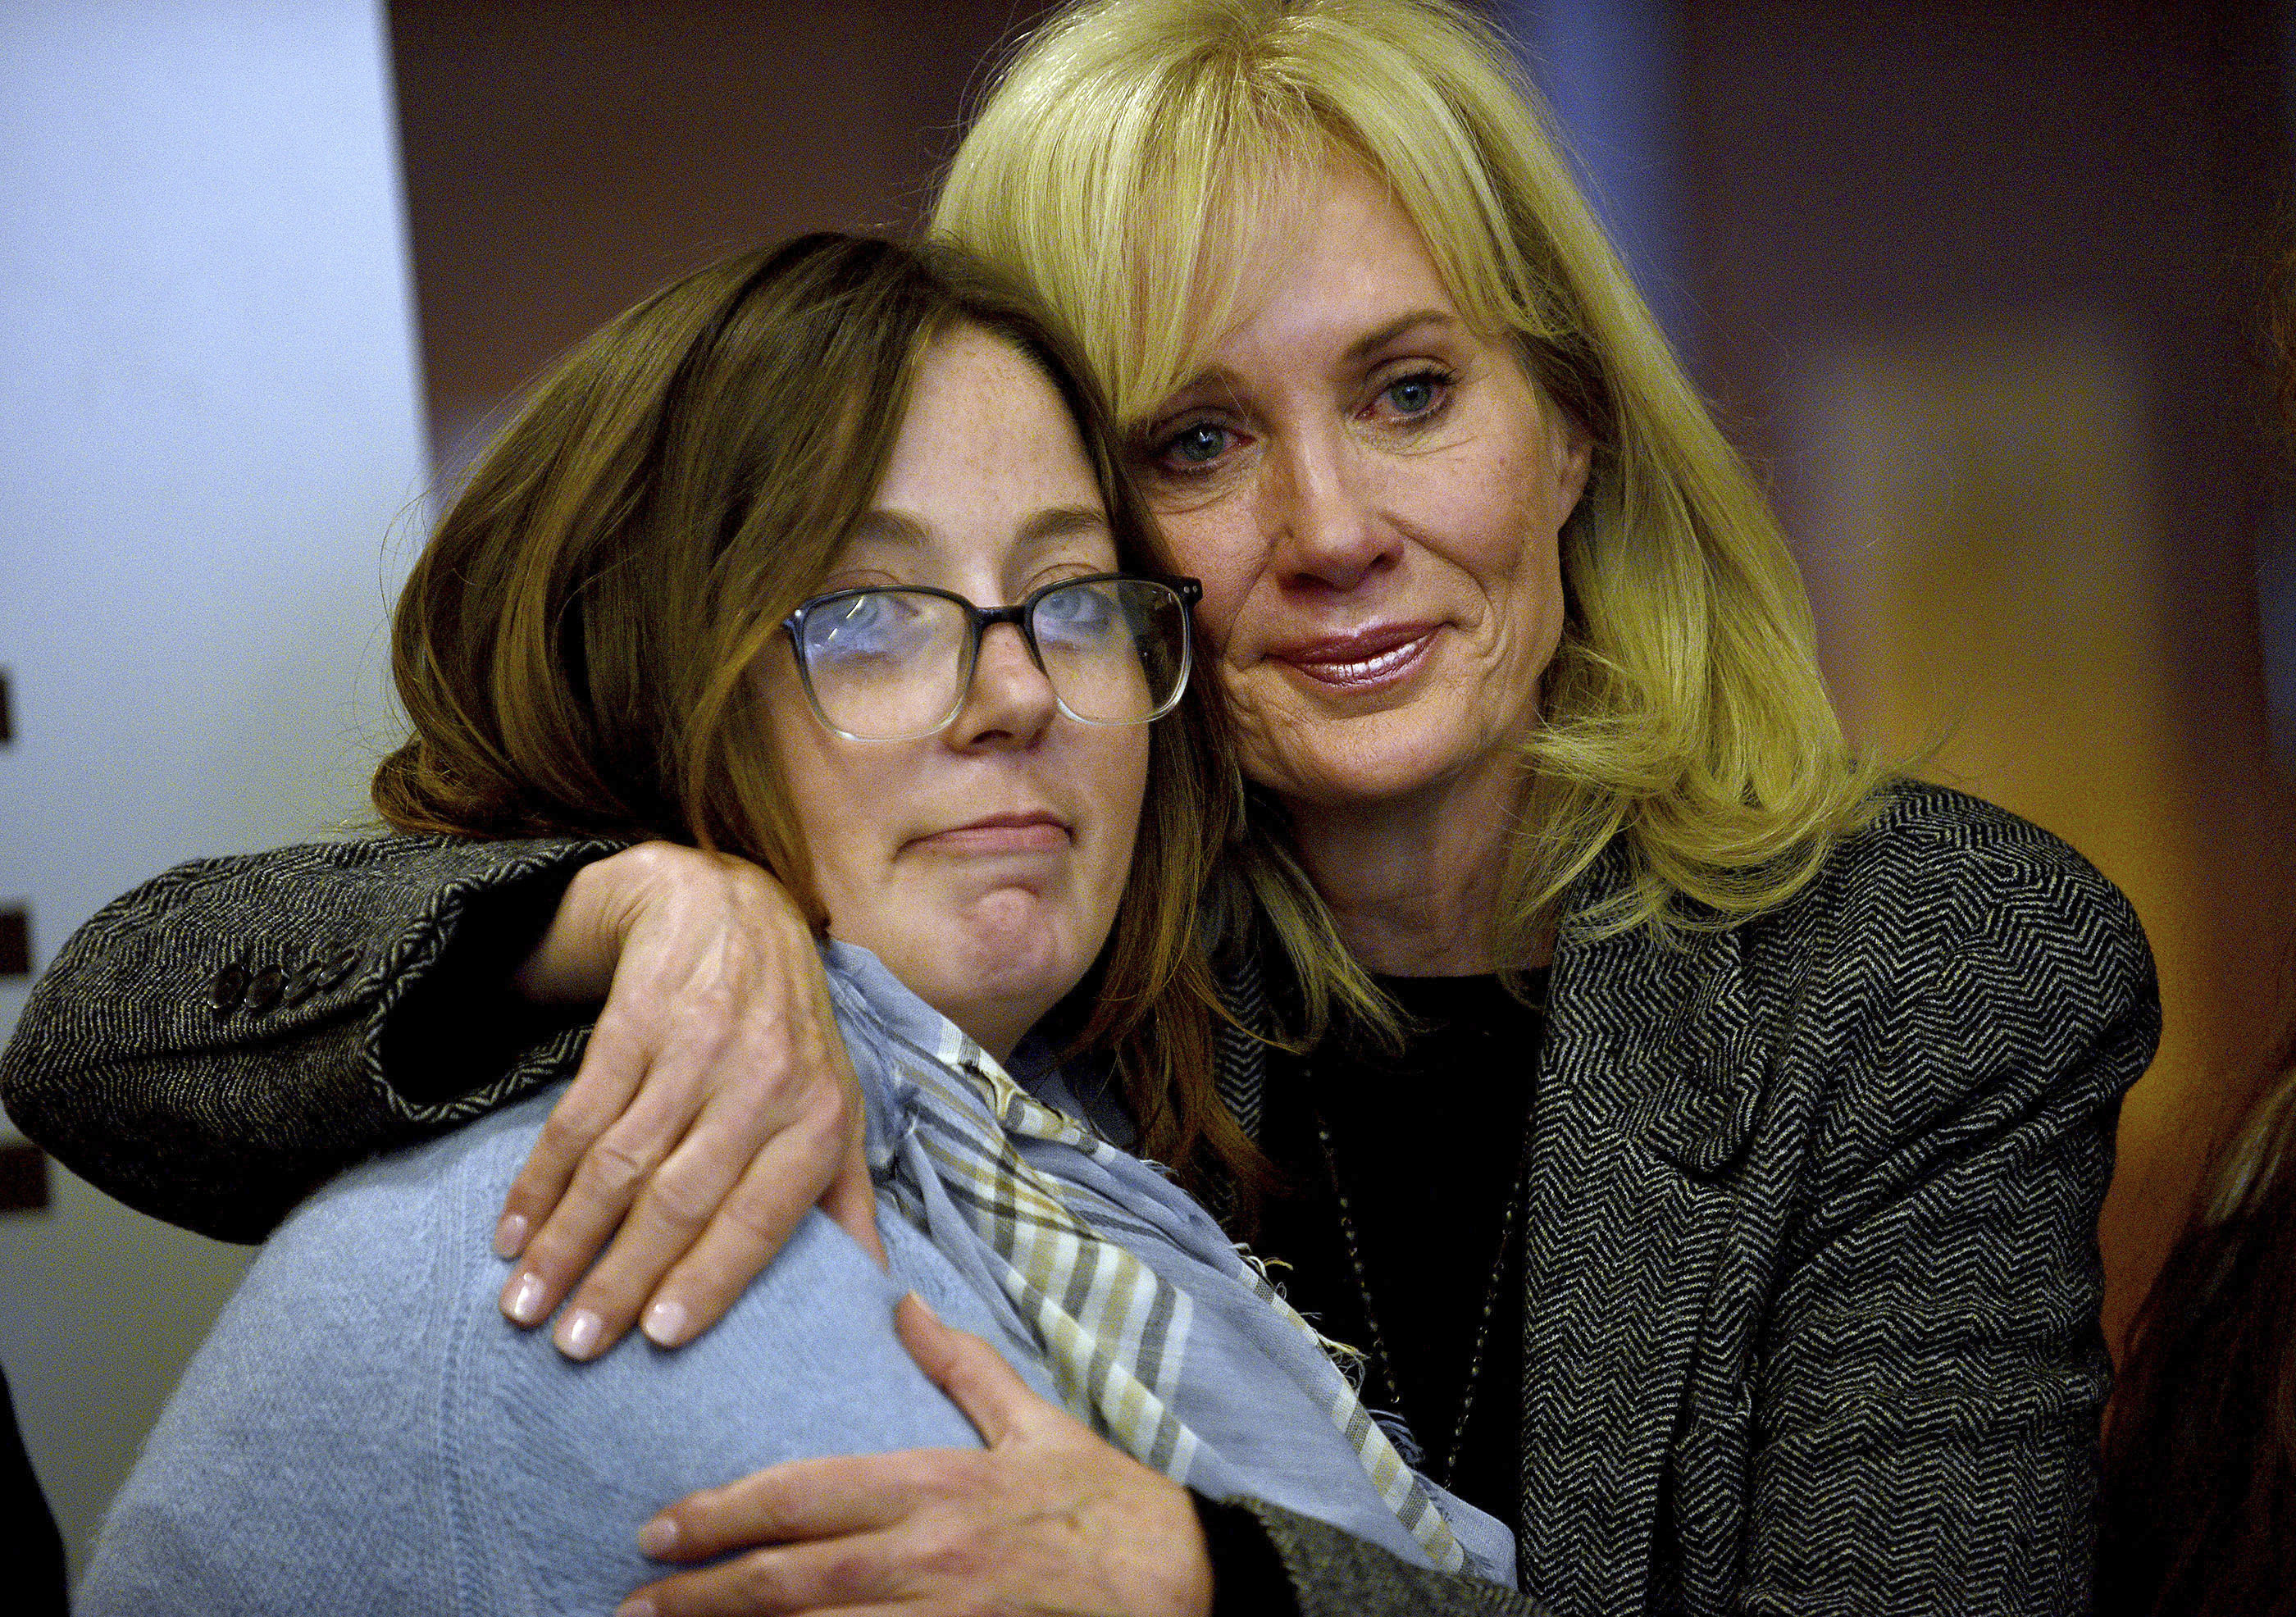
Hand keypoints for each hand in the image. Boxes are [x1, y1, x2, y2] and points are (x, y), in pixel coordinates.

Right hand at [492, 842, 884, 1359]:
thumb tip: (875, 1303)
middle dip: (620, 1279)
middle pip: (681, 1200)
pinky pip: (578, 1116)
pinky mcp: (636, 1020)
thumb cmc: (791, 1037)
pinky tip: (511, 1231)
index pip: (762, 1217)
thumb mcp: (838, 1107)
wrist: (734, 913)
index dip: (710, 1279)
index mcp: (821, 1120)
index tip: (657, 1340)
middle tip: (572, 1345)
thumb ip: (848, 1202)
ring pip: (620, 1164)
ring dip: (564, 1241)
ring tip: (524, 1304)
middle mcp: (764, 1084)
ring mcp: (698, 1049)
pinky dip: (539, 1180)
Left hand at [620, 1295, 1214, 1616]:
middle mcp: (923, 1556)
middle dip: (700, 1594)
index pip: (802, 1497)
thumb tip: (903, 1303)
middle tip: (634, 1601)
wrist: (1174, 1580)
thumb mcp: (1035, 1420)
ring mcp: (936, 1616)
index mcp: (933, 1484)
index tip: (659, 1528)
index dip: (721, 1514)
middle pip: (787, 1579)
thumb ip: (960, 1365)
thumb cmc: (1100, 1501)